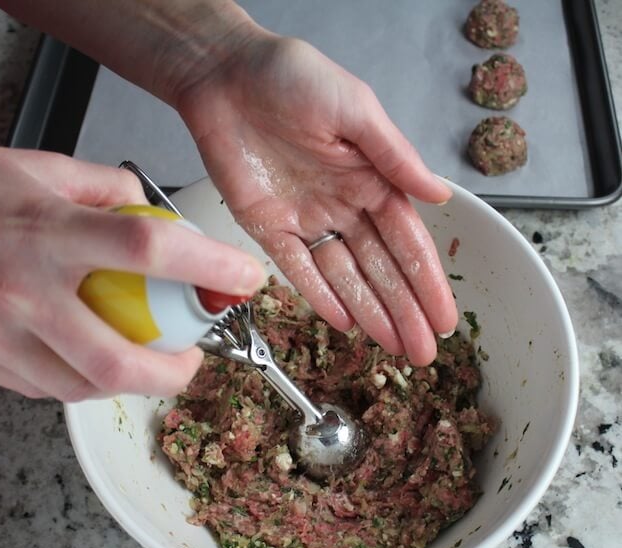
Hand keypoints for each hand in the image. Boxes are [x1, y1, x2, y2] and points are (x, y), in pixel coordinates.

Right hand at [0, 148, 264, 399]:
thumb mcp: (42, 170)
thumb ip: (108, 189)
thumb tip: (154, 212)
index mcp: (49, 232)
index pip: (148, 249)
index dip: (208, 265)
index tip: (244, 275)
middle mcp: (24, 290)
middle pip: (119, 358)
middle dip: (174, 372)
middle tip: (193, 359)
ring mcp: (1, 334)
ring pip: (85, 387)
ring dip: (132, 382)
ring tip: (150, 360)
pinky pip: (51, 388)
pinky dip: (87, 381)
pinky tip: (95, 358)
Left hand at [177, 33, 457, 364]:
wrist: (224, 74)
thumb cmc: (290, 76)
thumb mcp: (355, 109)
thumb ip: (395, 157)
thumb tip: (439, 195)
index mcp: (371, 178)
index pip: (408, 241)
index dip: (427, 282)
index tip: (445, 317)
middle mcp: (343, 205)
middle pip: (381, 269)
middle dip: (404, 311)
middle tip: (423, 351)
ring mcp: (306, 220)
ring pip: (345, 277)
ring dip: (370, 312)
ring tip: (392, 347)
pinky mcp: (269, 227)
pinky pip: (298, 269)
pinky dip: (320, 296)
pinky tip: (343, 323)